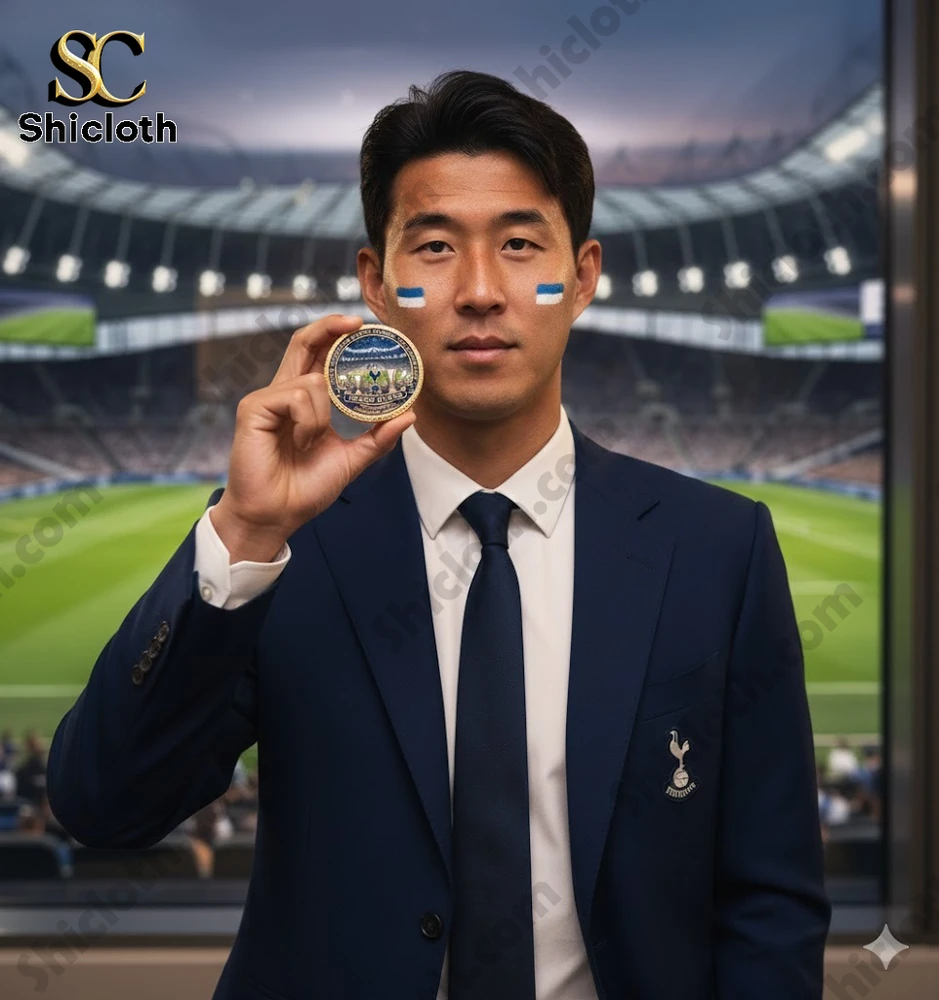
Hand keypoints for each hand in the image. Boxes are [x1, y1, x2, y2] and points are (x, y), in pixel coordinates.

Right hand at [211, 313, 415, 562]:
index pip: (321, 356)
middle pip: (306, 342)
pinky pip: (297, 396)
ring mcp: (268, 398)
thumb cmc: (303, 489)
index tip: (367, 329)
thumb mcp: (352, 460)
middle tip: (359, 322)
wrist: (276, 516)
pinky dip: (309, 421)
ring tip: (313, 443)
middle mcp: (286, 392)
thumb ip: (378, 438)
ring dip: (325, 413)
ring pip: (312, 380)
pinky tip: (301, 443)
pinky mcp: (254, 407)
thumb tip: (409, 414)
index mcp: (306, 401)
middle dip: (331, 326)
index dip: (340, 337)